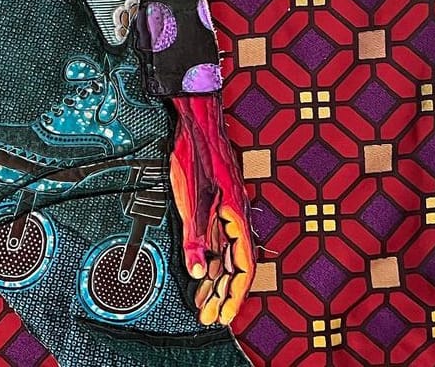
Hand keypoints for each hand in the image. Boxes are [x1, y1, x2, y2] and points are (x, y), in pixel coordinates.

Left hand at [169, 93, 254, 327]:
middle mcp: (236, 215)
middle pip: (236, 264)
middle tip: (211, 316)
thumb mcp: (191, 197)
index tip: (223, 315)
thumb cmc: (196, 151)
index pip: (244, 267)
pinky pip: (217, 238)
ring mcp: (227, 209)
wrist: (195, 118)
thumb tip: (196, 272)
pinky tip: (200, 269)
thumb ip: (195, 237)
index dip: (234, 294)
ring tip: (203, 301)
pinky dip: (210, 257)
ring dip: (217, 278)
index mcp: (237, 216)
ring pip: (227, 253)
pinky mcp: (216, 202)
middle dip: (224, 293)